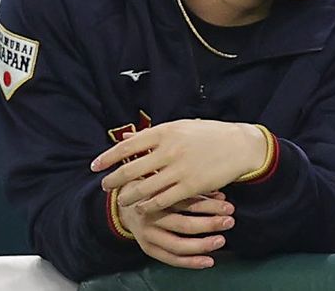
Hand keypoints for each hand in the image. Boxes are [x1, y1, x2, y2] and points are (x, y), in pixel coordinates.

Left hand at [93, 120, 267, 211]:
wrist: (239, 146)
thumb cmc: (210, 135)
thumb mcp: (181, 127)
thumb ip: (152, 135)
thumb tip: (124, 137)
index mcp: (166, 132)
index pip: (127, 146)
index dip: (108, 157)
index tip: (95, 166)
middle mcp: (170, 150)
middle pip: (131, 169)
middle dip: (114, 180)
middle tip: (106, 186)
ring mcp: (180, 169)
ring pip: (143, 188)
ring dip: (129, 196)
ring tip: (123, 200)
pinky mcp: (190, 186)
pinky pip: (162, 200)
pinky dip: (149, 205)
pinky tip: (144, 207)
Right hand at [117, 185, 235, 268]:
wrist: (124, 205)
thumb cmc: (155, 192)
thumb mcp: (170, 186)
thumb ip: (195, 192)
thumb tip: (221, 195)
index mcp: (157, 197)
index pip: (188, 203)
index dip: (210, 205)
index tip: (229, 207)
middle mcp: (151, 217)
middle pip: (183, 224)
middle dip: (209, 224)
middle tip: (229, 222)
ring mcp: (148, 235)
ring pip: (177, 244)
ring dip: (202, 245)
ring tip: (221, 241)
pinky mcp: (147, 249)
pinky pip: (171, 259)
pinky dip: (190, 262)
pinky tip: (208, 261)